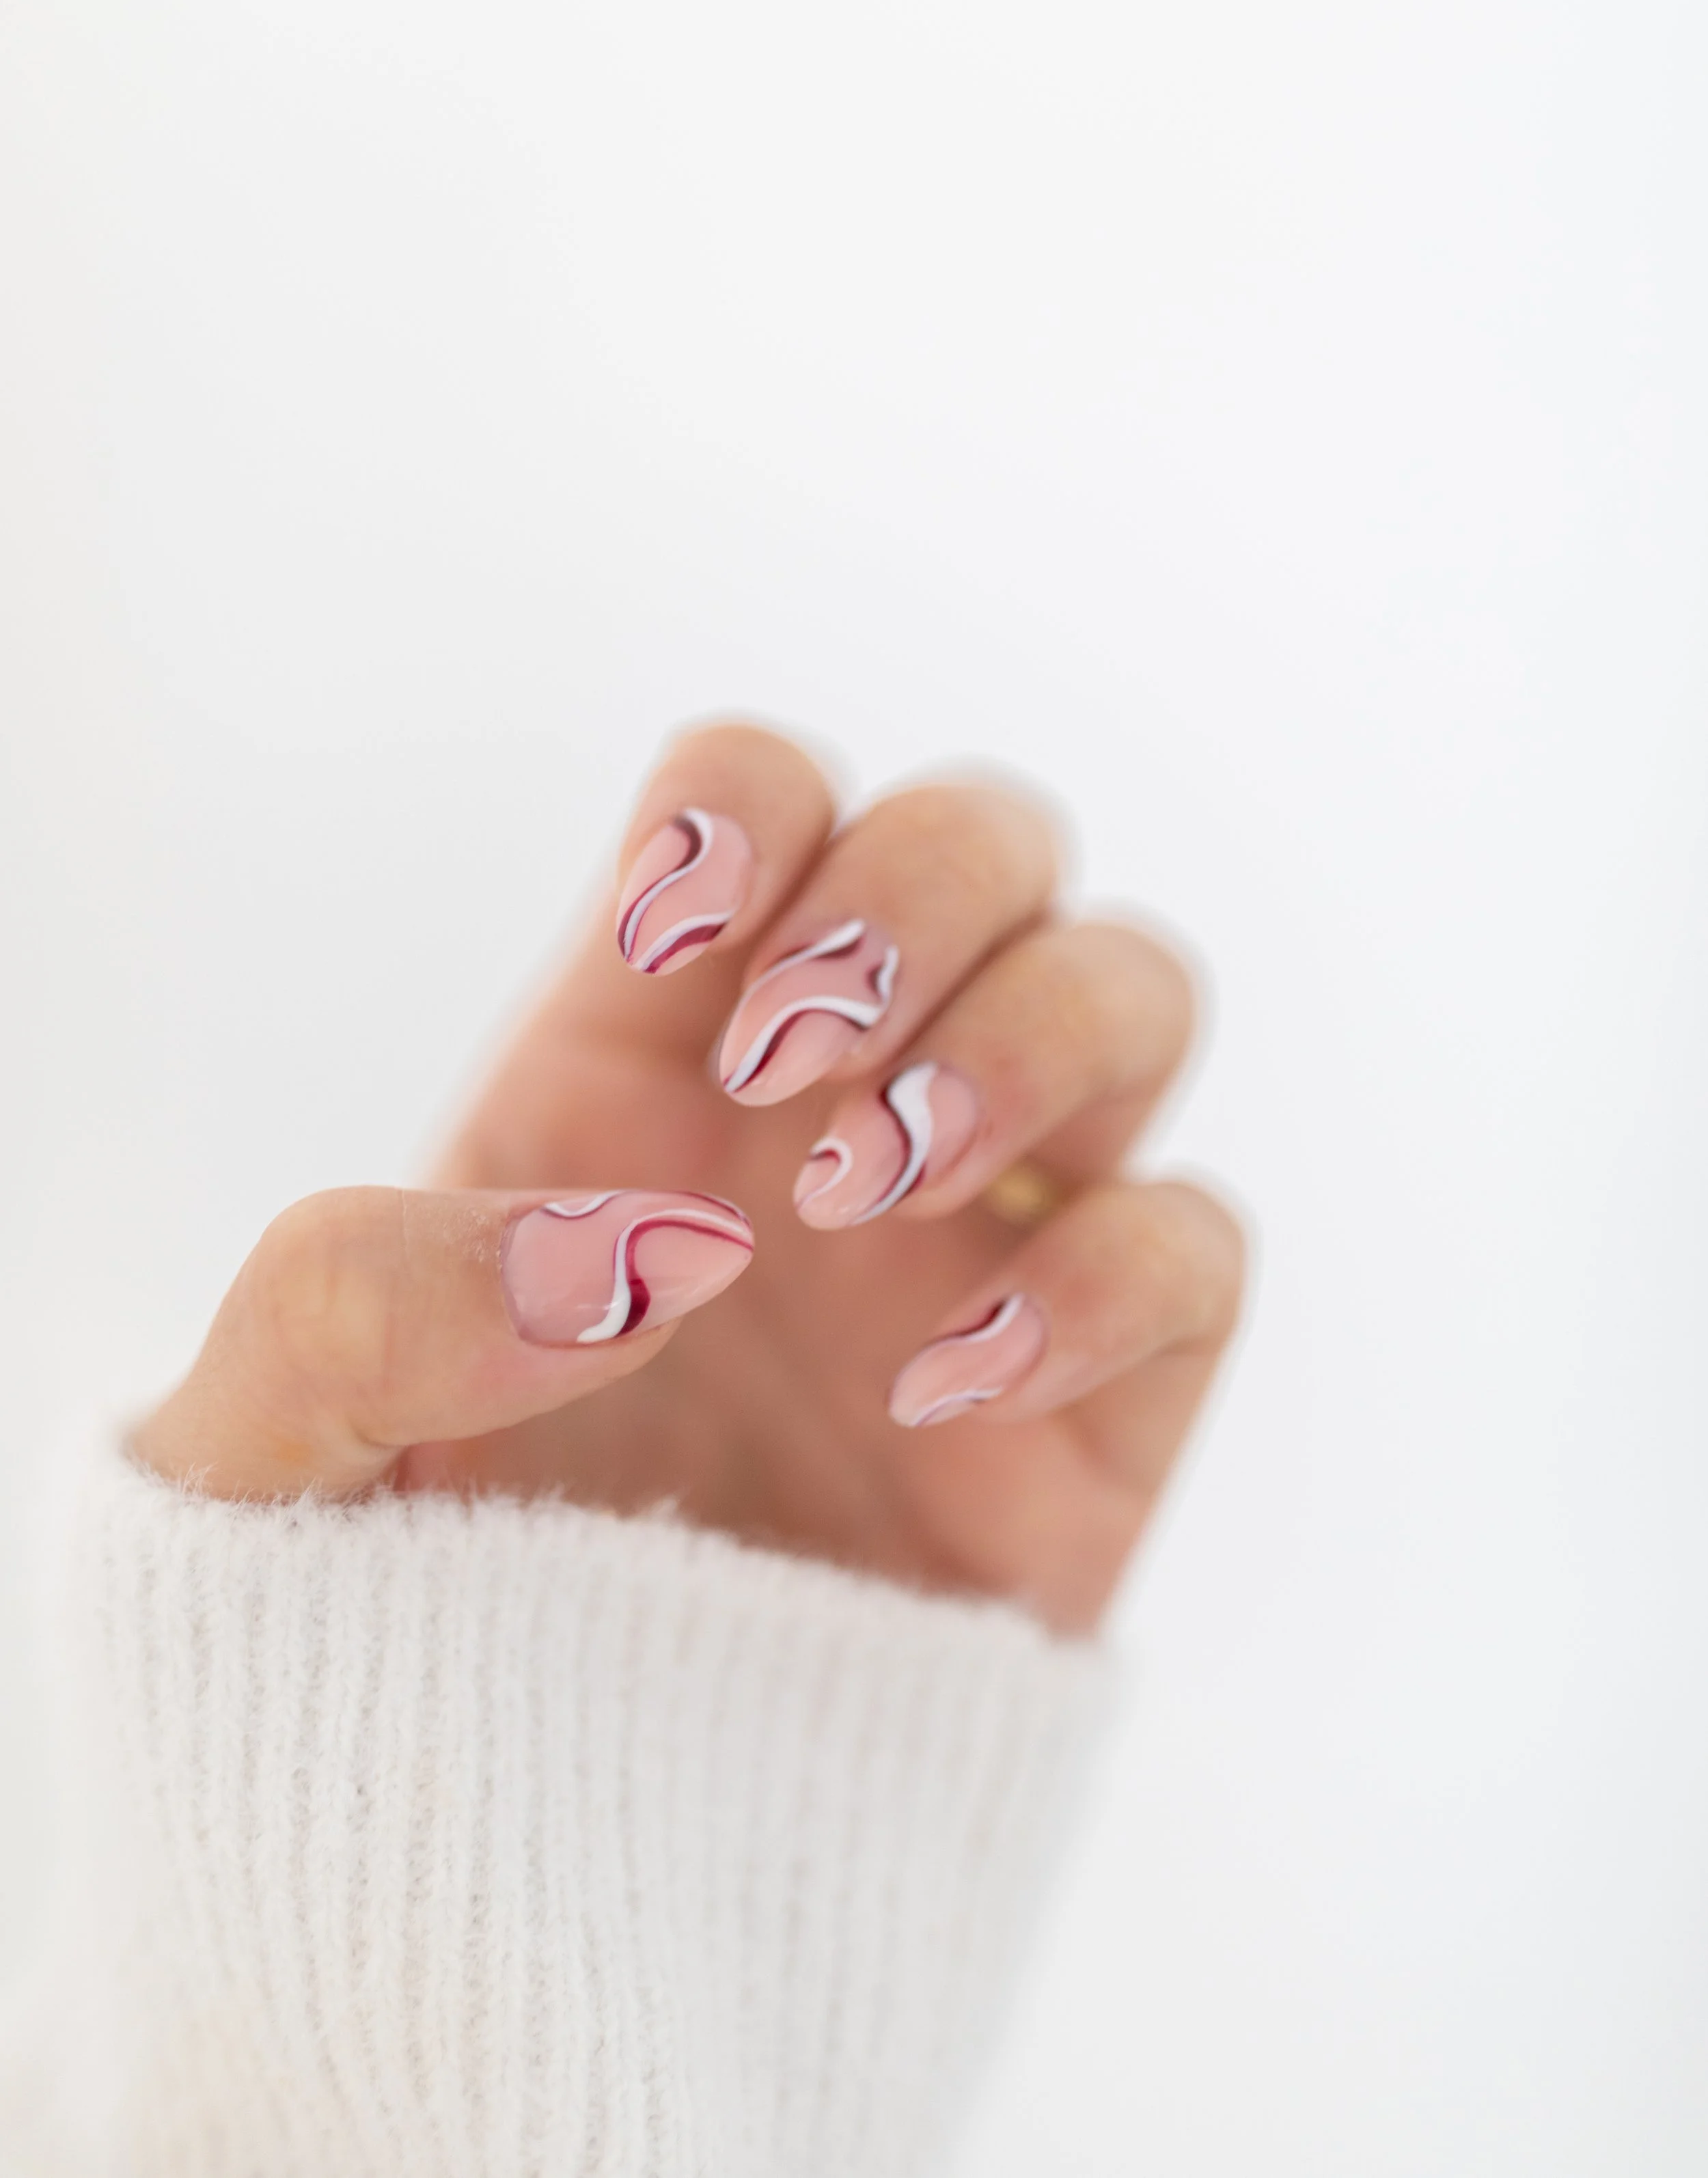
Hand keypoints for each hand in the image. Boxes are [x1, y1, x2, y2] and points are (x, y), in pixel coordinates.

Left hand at [133, 723, 1244, 1629]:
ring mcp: (983, 1236)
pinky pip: (1195, 1251)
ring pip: (1132, 989)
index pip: (762, 796)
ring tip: (862, 1197)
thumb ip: (357, 1306)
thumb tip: (640, 1246)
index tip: (668, 961)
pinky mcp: (1097, 1399)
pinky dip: (1102, 1280)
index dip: (748, 816)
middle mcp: (841, 1107)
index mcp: (650, 1053)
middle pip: (991, 838)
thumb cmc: (387, 1607)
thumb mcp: (272, 1452)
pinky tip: (938, 1389)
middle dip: (917, 899)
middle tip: (786, 1074)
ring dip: (1028, 1041)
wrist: (526, 1839)